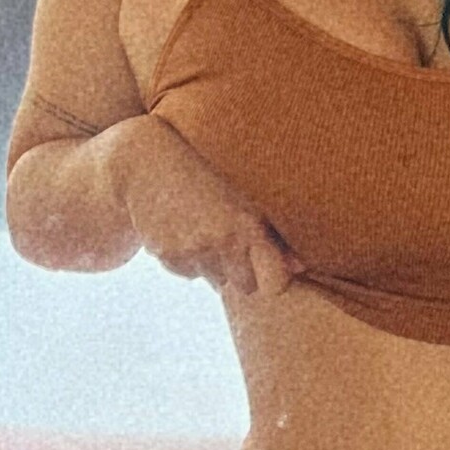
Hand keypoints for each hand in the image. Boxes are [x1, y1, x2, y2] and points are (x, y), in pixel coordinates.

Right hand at [113, 116, 305, 298]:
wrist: (147, 161)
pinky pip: (187, 272)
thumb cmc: (208, 173)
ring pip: (215, 279)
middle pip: (245, 287)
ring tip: (206, 226)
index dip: (275, 281)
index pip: (275, 284)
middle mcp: (221, 242)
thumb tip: (302, 268)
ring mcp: (191, 251)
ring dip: (215, 264)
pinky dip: (188, 259)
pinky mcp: (166, 255)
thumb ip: (275, 233)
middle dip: (244, 273)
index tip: (272, 270)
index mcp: (248, 225)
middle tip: (235, 242)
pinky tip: (184, 228)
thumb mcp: (244, 194)